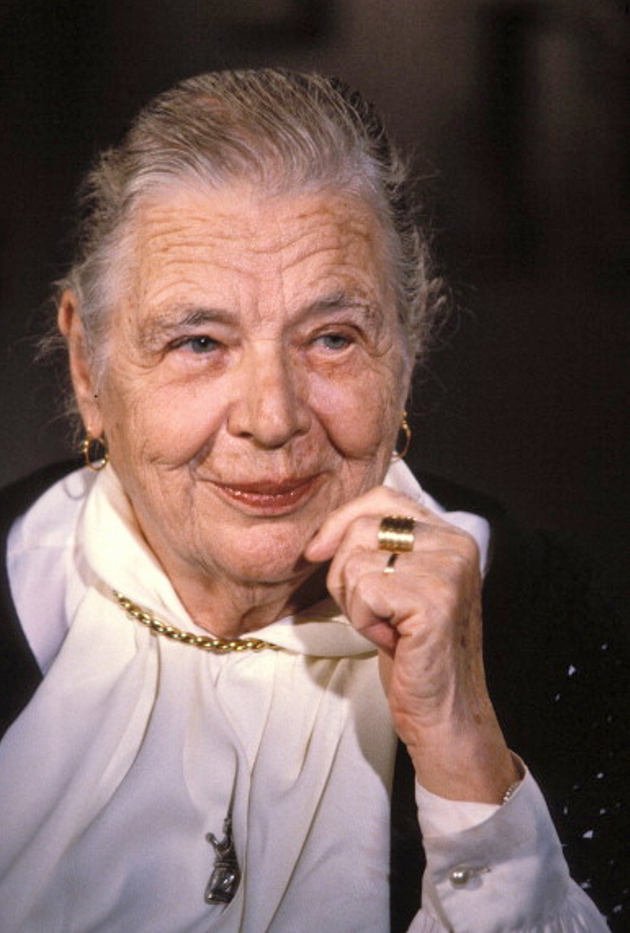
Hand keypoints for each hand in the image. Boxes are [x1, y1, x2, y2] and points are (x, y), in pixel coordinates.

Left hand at [305, 486, 518, 801]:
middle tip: (370, 610)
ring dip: (354, 603)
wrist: (443, 713)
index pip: (382, 496)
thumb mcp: (394, 585)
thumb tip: (319, 534)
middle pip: (360, 527)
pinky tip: (392, 640)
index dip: (341, 521)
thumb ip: (376, 546)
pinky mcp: (434, 600)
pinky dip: (363, 621)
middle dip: (343, 572)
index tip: (318, 552)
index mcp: (449, 534)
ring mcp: (448, 571)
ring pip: (355, 561)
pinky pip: (363, 591)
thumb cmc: (411, 651)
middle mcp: (456, 544)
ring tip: (387, 626)